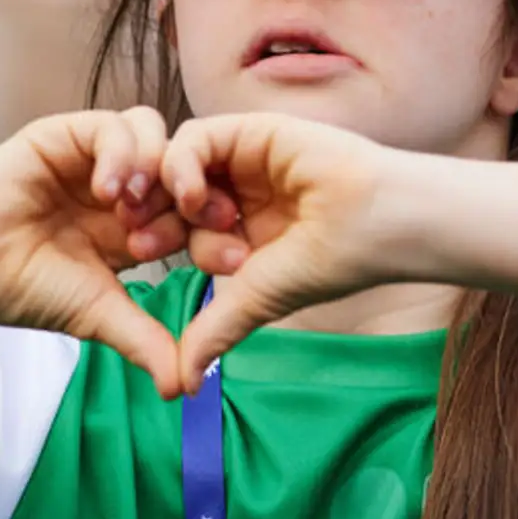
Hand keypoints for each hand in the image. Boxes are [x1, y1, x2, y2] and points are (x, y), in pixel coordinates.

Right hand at [0, 107, 237, 398]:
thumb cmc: (28, 289)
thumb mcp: (100, 315)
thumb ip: (145, 341)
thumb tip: (184, 389)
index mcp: (140, 221)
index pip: (197, 208)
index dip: (218, 228)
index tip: (233, 259)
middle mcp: (123, 183)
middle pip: (184, 164)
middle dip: (201, 194)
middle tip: (206, 222)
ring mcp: (95, 156)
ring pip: (154, 132)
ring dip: (159, 167)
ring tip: (137, 208)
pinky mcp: (65, 135)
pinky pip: (111, 125)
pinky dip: (121, 153)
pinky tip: (109, 192)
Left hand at [158, 112, 408, 390]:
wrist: (380, 223)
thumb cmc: (335, 261)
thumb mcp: (258, 298)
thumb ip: (216, 329)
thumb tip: (180, 388)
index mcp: (240, 226)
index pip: (179, 226)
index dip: (156, 240)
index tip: (136, 261)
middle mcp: (238, 190)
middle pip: (169, 193)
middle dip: (149, 217)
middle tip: (137, 243)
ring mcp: (244, 158)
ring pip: (177, 163)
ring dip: (161, 193)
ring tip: (163, 222)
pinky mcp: (253, 131)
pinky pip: (198, 138)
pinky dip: (182, 165)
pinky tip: (191, 197)